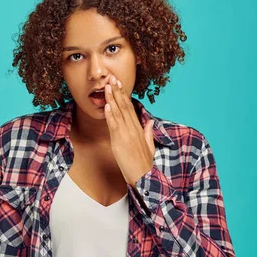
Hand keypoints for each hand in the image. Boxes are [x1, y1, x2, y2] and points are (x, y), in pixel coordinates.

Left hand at [103, 75, 155, 189]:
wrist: (145, 178)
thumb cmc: (144, 165)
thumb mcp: (150, 147)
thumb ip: (149, 133)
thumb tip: (150, 121)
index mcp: (139, 130)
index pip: (130, 108)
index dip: (124, 96)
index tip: (119, 85)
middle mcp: (134, 130)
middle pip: (125, 107)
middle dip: (117, 92)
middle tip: (111, 78)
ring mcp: (127, 135)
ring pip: (119, 114)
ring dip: (112, 99)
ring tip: (107, 87)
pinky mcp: (120, 143)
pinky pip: (114, 126)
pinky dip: (110, 116)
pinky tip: (107, 106)